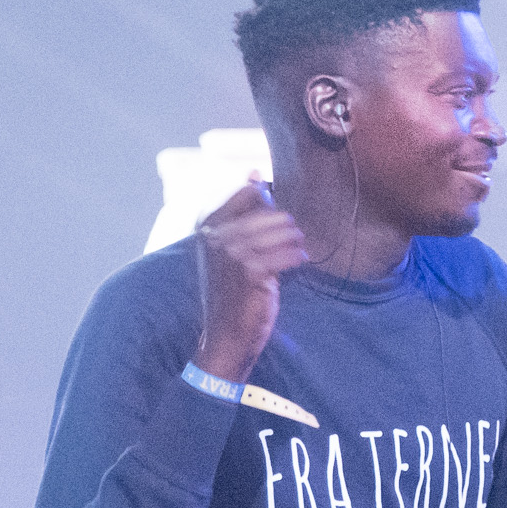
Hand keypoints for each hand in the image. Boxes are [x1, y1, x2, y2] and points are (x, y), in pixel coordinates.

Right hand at [193, 180, 304, 382]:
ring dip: (294, 238)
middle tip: (291, 236)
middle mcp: (215, 236)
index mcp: (206, 225)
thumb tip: (255, 171)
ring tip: (297, 247)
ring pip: (279, 229)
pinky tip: (300, 260)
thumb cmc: (230, 291)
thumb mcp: (229, 248)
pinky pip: (286, 252)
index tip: (273, 220)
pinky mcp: (251, 271)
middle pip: (267, 210)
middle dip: (285, 223)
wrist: (225, 336)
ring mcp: (232, 253)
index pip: (246, 191)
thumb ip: (241, 211)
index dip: (267, 202)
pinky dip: (297, 256)